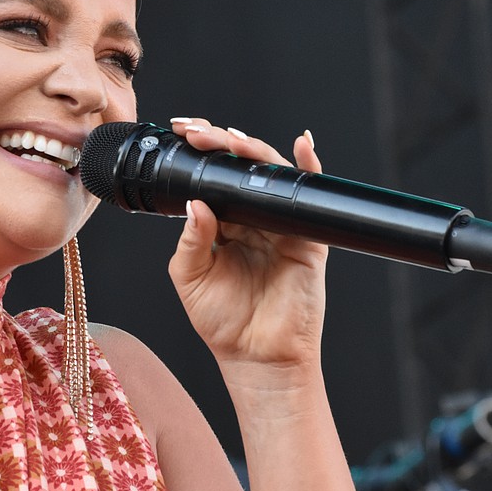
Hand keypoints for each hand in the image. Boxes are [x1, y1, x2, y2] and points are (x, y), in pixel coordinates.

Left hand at [165, 118, 327, 372]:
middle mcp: (253, 217)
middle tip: (198, 132)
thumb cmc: (223, 321)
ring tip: (233, 140)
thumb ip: (191, 240)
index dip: (201, 151)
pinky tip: (301, 146)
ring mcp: (281, 223)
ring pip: (271, 173)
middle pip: (241, 166)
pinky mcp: (307, 236)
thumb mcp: (191, 277)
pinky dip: (309, 167)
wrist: (256, 357)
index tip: (182, 133)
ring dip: (254, 149)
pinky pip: (309, 196)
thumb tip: (196, 202)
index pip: (214, 175)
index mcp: (224, 222)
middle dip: (221, 142)